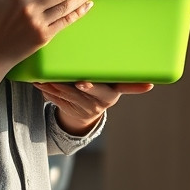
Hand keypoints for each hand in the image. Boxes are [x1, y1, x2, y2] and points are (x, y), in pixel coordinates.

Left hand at [33, 81, 154, 134]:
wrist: (88, 114)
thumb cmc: (103, 90)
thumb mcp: (115, 86)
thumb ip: (126, 82)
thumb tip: (149, 83)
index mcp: (111, 94)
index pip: (102, 91)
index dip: (92, 87)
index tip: (82, 84)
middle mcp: (98, 103)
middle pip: (79, 92)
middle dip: (66, 85)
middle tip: (53, 77)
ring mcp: (82, 109)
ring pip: (64, 95)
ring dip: (52, 85)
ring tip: (43, 75)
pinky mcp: (69, 110)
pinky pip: (56, 100)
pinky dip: (47, 91)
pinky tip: (40, 82)